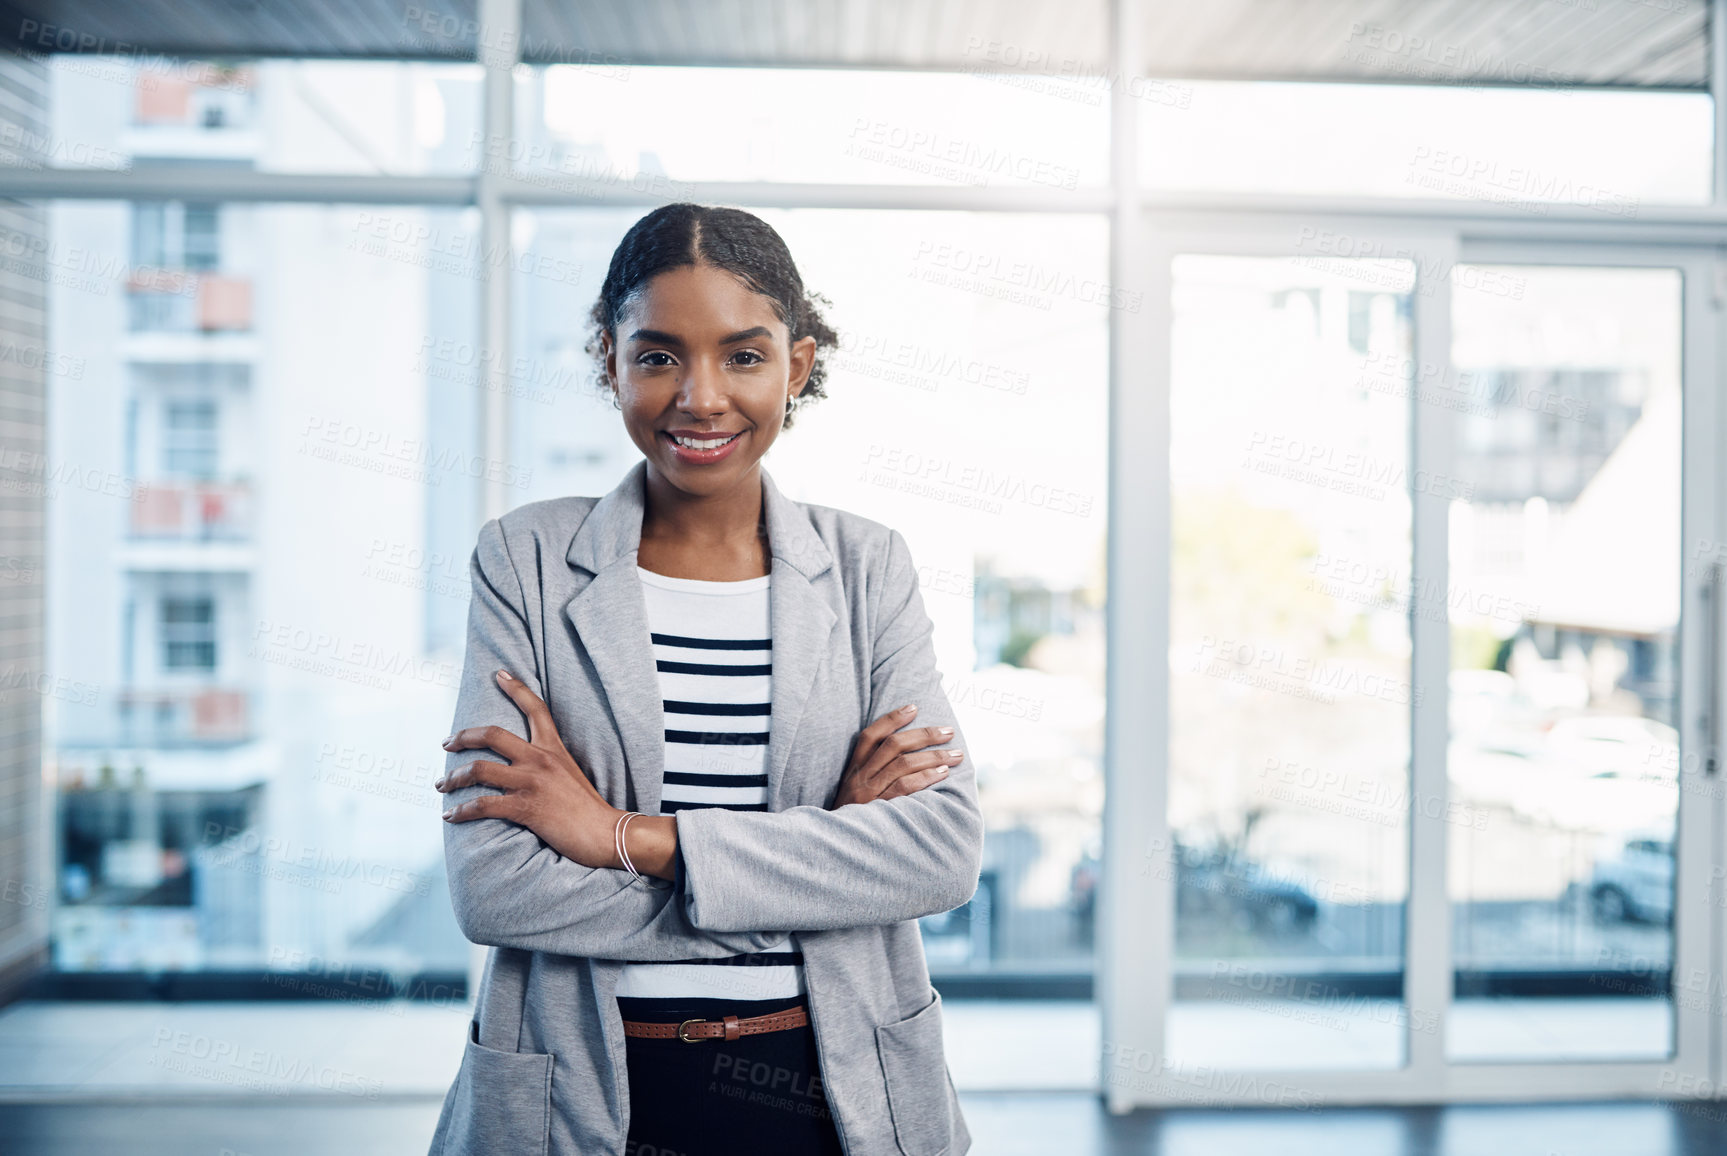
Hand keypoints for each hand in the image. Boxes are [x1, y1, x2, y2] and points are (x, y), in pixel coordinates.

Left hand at [435, 669, 624, 868]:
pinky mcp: (525, 808)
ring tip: (442, 784)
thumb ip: (549, 763)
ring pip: (479, 770)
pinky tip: (451, 815)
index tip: (499, 674)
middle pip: (492, 735)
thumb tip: (524, 765)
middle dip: (462, 737)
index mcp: (553, 748)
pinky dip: (461, 811)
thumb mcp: (570, 772)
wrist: (605, 832)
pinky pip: (483, 805)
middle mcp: (540, 759)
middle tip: (446, 743)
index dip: (516, 688)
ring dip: (453, 777)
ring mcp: (531, 782)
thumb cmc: (589, 807)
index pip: (535, 708)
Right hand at [831, 703, 963, 807]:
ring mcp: (868, 794)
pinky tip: (943, 773)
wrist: (836, 848)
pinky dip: (925, 777)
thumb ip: (873, 775)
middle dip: (924, 735)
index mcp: (853, 770)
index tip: (914, 707)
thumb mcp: (855, 793)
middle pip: (893, 745)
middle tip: (948, 731)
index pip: (870, 736)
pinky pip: (904, 787)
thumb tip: (909, 757)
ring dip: (934, 756)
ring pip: (903, 764)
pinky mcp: (878, 810)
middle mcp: (859, 778)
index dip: (891, 719)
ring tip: (955, 755)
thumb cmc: (853, 820)